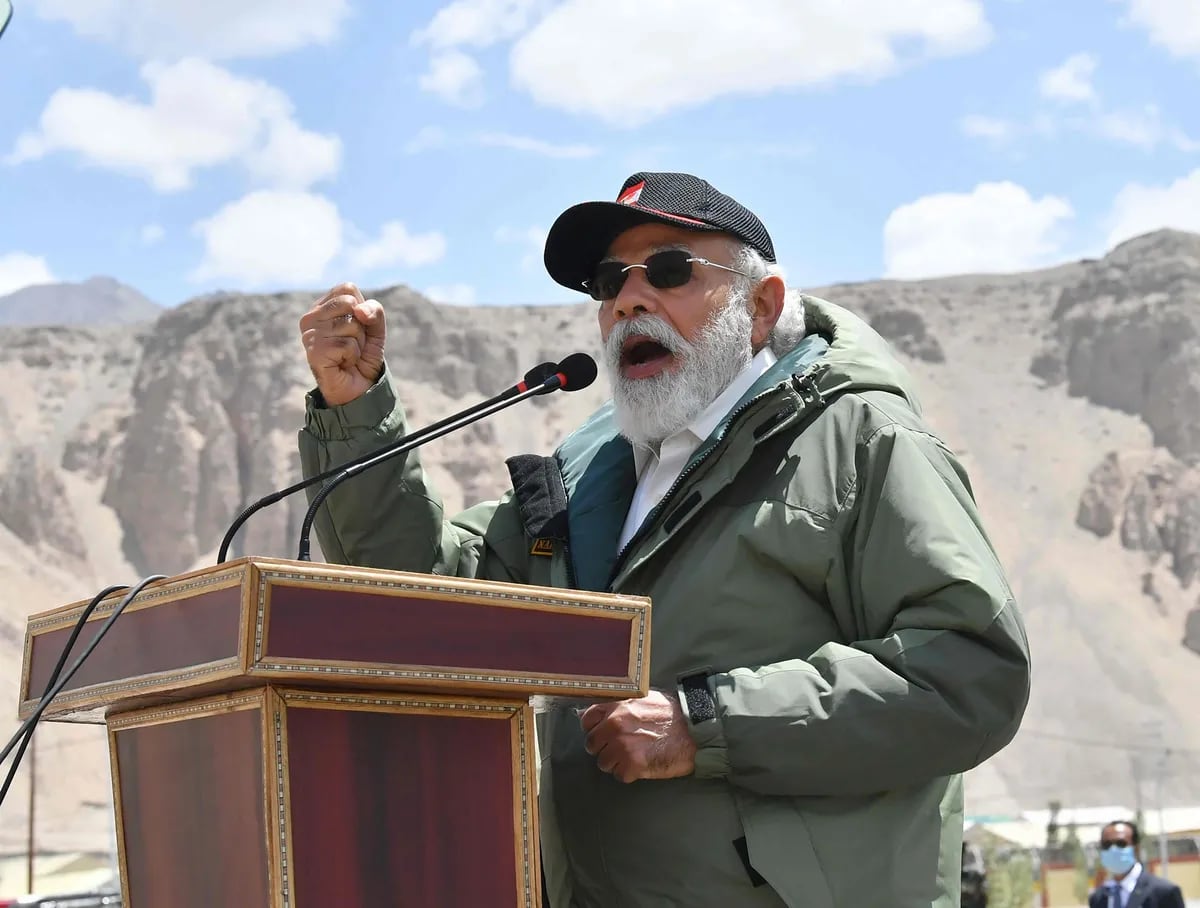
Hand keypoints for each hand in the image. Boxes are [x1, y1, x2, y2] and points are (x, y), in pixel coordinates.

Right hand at [299, 282, 385, 405]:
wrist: (358, 388)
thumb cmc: (363, 355)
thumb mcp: (375, 329)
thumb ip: (374, 311)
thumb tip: (359, 310)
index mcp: (322, 307)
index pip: (347, 288)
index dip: (362, 309)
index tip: (358, 327)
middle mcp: (310, 318)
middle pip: (350, 303)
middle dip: (361, 327)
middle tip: (352, 344)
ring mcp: (309, 334)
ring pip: (351, 325)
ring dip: (357, 344)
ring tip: (346, 355)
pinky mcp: (313, 351)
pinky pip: (347, 344)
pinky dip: (352, 356)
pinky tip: (342, 363)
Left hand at [579, 690, 696, 782]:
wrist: (695, 730)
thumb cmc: (673, 714)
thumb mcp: (644, 698)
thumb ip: (621, 705)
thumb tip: (604, 713)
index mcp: (616, 706)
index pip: (587, 719)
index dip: (593, 728)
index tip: (601, 734)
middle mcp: (614, 725)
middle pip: (592, 744)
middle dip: (603, 748)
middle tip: (619, 749)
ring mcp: (622, 746)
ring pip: (603, 762)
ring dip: (615, 763)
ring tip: (633, 758)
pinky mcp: (633, 765)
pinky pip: (619, 775)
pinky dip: (629, 774)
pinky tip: (641, 766)